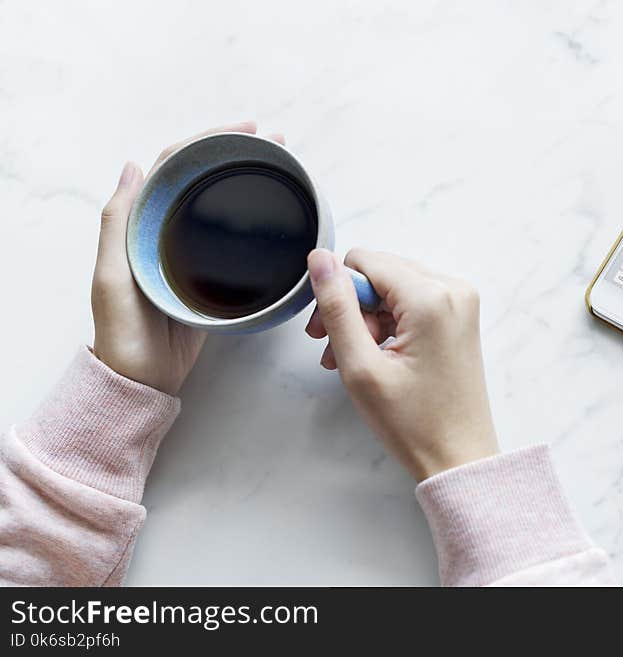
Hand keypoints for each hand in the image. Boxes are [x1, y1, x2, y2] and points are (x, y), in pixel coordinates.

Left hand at [91, 122, 285, 394]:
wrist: (144, 378)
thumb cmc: (123, 329)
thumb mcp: (113, 274)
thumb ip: (118, 222)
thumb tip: (134, 165)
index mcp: (143, 223)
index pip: (175, 167)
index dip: (207, 141)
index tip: (246, 130)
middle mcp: (168, 230)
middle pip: (203, 179)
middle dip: (238, 155)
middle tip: (276, 143)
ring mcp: (192, 252)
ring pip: (220, 205)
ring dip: (248, 182)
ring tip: (283, 167)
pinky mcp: (213, 275)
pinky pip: (234, 239)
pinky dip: (252, 221)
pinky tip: (275, 216)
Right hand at [305, 248, 498, 480]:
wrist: (460, 456)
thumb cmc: (414, 423)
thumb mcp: (360, 366)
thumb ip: (337, 307)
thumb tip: (320, 260)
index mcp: (431, 297)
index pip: (365, 261)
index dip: (338, 293)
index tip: (327, 333)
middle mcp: (453, 289)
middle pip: (380, 272)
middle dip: (352, 307)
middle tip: (337, 350)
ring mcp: (461, 302)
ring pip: (394, 287)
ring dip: (368, 318)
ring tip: (356, 360)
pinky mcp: (460, 316)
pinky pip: (413, 302)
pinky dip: (389, 323)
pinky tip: (376, 355)